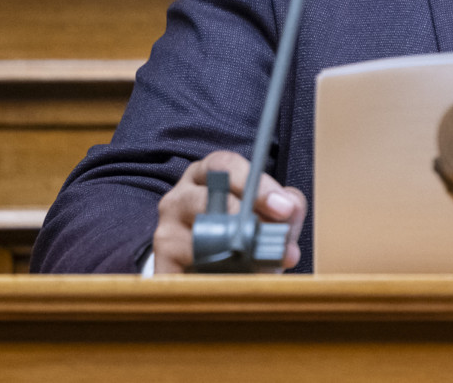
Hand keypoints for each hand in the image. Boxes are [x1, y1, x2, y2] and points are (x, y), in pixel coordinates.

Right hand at [152, 149, 306, 273]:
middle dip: (245, 221)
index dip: (256, 184)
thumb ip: (287, 206)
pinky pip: (188, 274)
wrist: (205, 268)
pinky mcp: (162, 264)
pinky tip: (236, 287)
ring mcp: (166, 230)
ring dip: (234, 257)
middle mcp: (180, 197)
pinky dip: (215, 283)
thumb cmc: (242, 232)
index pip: (225, 165)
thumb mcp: (268, 213)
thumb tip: (290, 210)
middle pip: (206, 199)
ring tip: (262, 270)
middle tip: (276, 243)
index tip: (284, 208)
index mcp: (206, 174)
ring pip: (199, 239)